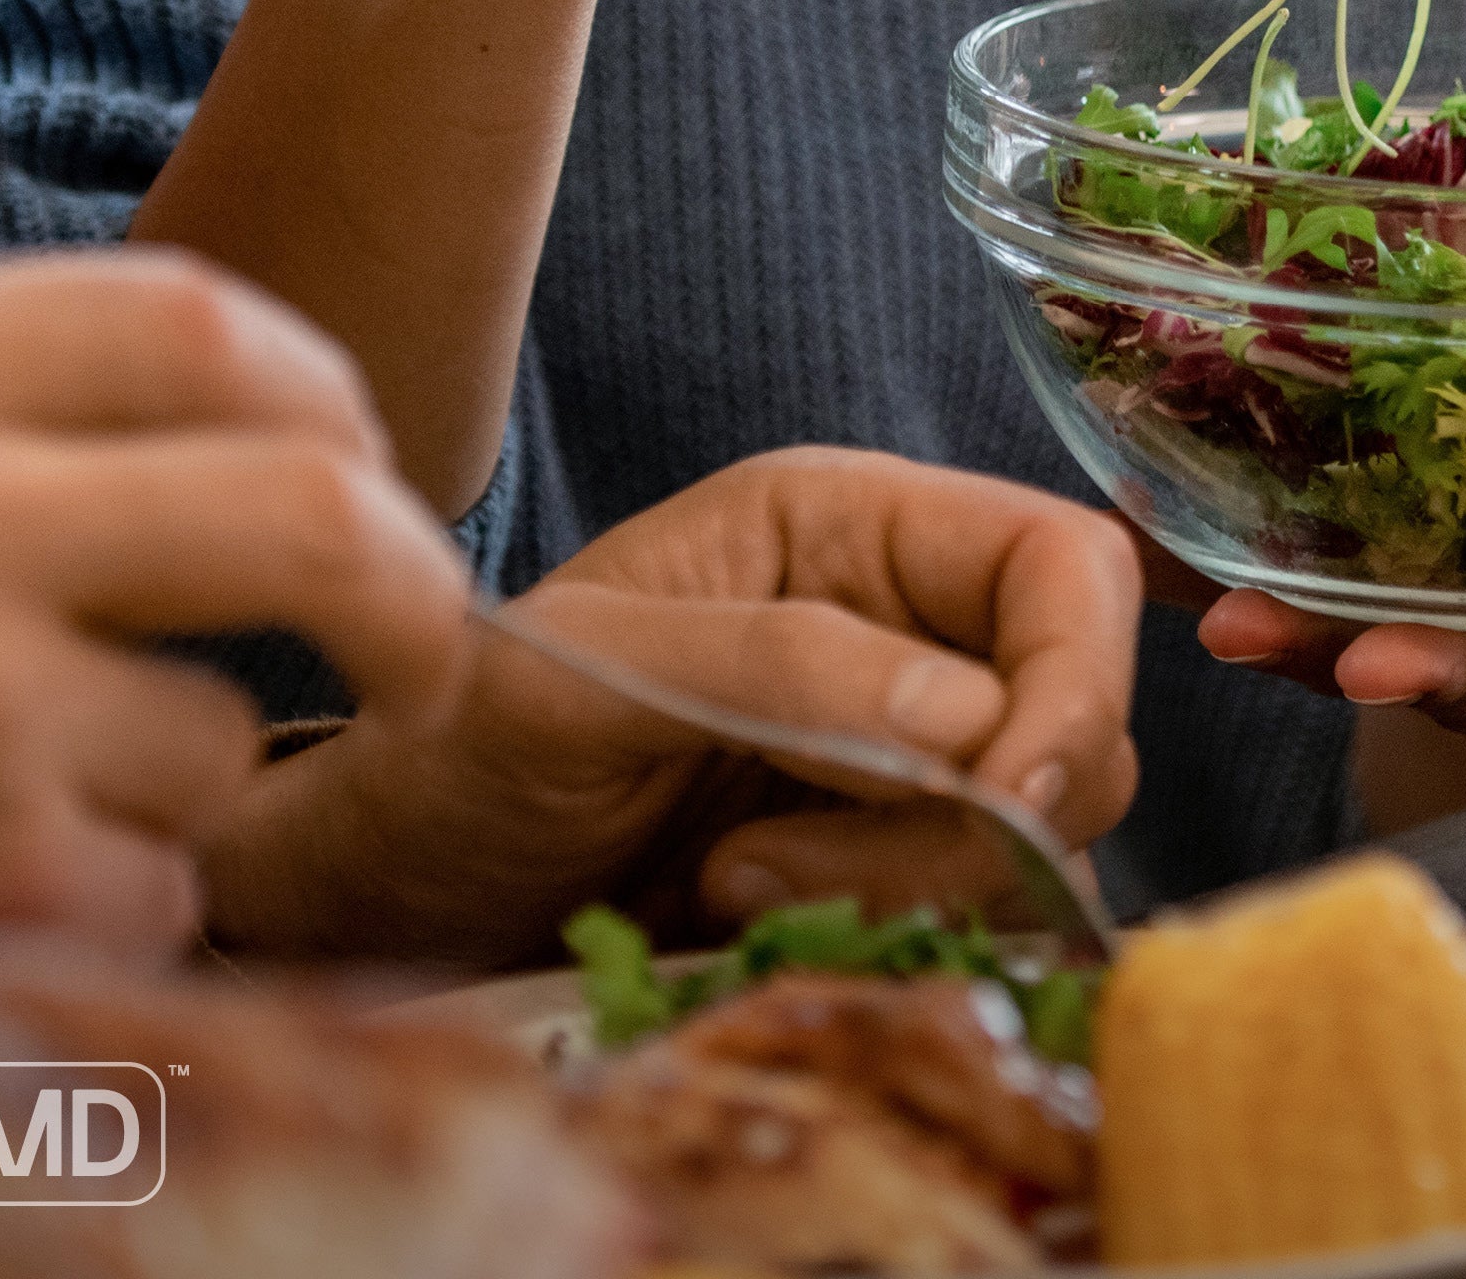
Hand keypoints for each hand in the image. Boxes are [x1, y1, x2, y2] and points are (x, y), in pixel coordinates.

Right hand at [0, 253, 470, 953]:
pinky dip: (97, 912)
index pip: (192, 321)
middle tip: (430, 652)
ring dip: (160, 794)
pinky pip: (155, 888)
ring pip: (219, 739)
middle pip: (310, 507)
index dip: (326, 392)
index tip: (365, 455)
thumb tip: (247, 403)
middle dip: (413, 592)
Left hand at [199, 450, 1142, 968]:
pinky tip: (752, 929)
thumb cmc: (451, 745)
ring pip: (1043, 836)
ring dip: (910, 889)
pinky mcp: (888, 873)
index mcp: (851, 525)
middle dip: (969, 813)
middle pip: (1080, 715)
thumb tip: (968, 714)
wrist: (384, 893)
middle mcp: (905, 627)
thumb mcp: (575, 679)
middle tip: (780, 861)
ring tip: (731, 891)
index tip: (1001, 791)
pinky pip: (978, 918)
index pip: (1064, 566)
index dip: (1073, 676)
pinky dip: (893, 941)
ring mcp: (906, 758)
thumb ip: (770, 667)